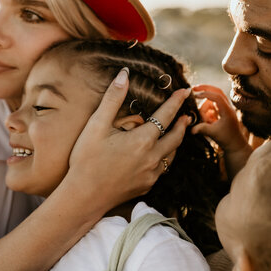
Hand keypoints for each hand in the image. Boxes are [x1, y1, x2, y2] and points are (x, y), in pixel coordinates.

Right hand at [66, 68, 190, 213]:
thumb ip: (112, 99)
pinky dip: (165, 158)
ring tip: (177, 133)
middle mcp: (152, 158)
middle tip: (187, 115)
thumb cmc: (86, 159)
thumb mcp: (96, 125)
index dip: (176, 102)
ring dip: (176, 142)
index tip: (185, 91)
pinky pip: (162, 169)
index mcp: (142, 140)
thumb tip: (124, 74)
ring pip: (171, 155)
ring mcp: (151, 174)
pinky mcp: (146, 186)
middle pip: (176, 137)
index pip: (166, 116)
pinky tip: (159, 156)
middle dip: (182, 124)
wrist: (83, 196)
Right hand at [191, 85, 252, 178]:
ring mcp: (225, 109)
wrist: (235, 145)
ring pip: (212, 100)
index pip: (217, 96)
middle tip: (193, 88)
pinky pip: (212, 106)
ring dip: (205, 107)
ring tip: (204, 120)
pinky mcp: (222, 112)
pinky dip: (207, 111)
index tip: (195, 95)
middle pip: (217, 91)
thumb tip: (191, 129)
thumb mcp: (213, 133)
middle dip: (205, 89)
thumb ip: (202, 129)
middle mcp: (227, 107)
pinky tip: (207, 121)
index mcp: (227, 110)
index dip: (206, 94)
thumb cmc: (226, 139)